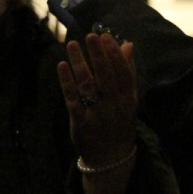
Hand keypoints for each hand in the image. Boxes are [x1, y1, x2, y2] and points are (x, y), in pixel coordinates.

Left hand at [58, 33, 137, 169]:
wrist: (111, 158)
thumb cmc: (120, 122)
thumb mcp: (130, 99)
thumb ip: (128, 71)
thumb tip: (128, 44)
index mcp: (128, 99)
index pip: (123, 73)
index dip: (115, 54)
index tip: (106, 37)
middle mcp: (114, 106)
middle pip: (106, 77)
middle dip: (98, 55)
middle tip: (90, 35)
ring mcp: (97, 115)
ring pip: (88, 86)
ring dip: (80, 63)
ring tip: (72, 44)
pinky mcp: (80, 123)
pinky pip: (73, 100)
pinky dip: (67, 82)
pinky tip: (62, 66)